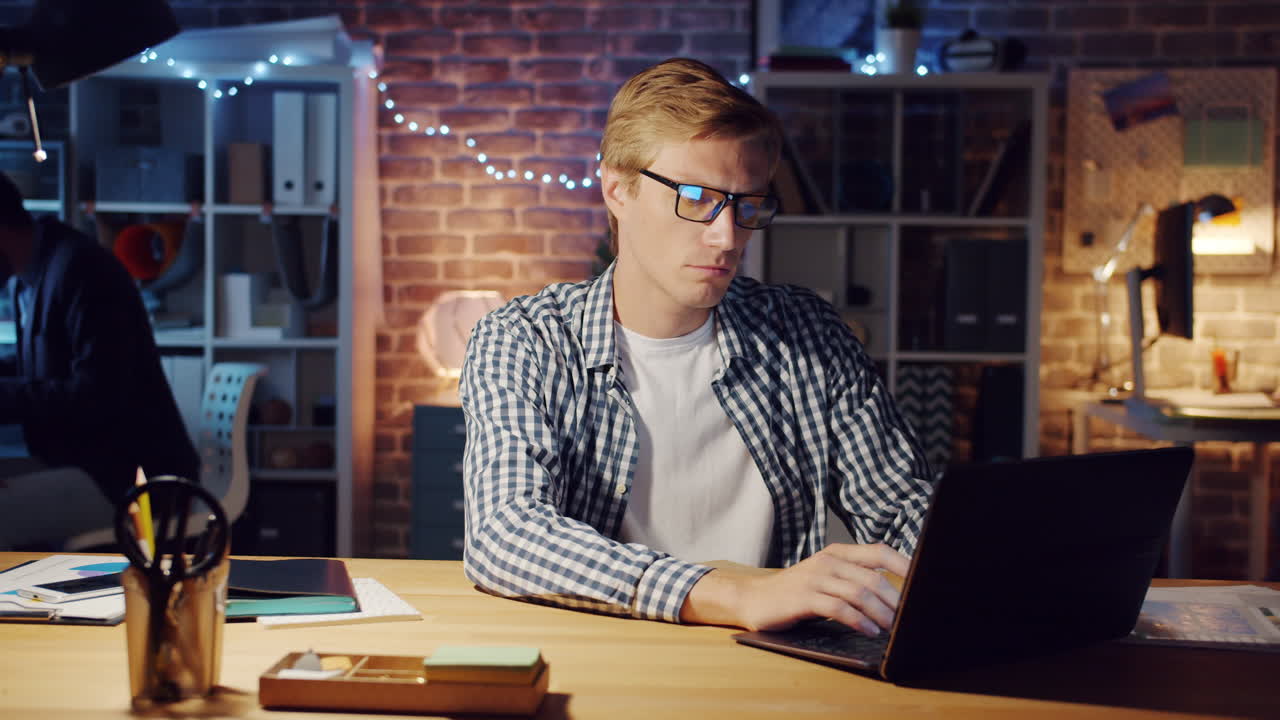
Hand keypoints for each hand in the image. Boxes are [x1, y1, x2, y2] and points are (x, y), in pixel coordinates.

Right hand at [680, 543, 908, 635]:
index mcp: (837, 553)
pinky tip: (869, 631)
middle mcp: (828, 562)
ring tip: (893, 628)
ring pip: (859, 594)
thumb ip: (853, 579)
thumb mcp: (825, 577)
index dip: (904, 565)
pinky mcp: (804, 599)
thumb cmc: (795, 591)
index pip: (879, 552)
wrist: (754, 598)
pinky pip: (839, 609)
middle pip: (873, 578)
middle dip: (896, 601)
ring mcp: (815, 579)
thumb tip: (894, 593)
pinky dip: (859, 621)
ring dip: (881, 614)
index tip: (925, 581)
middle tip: (909, 618)